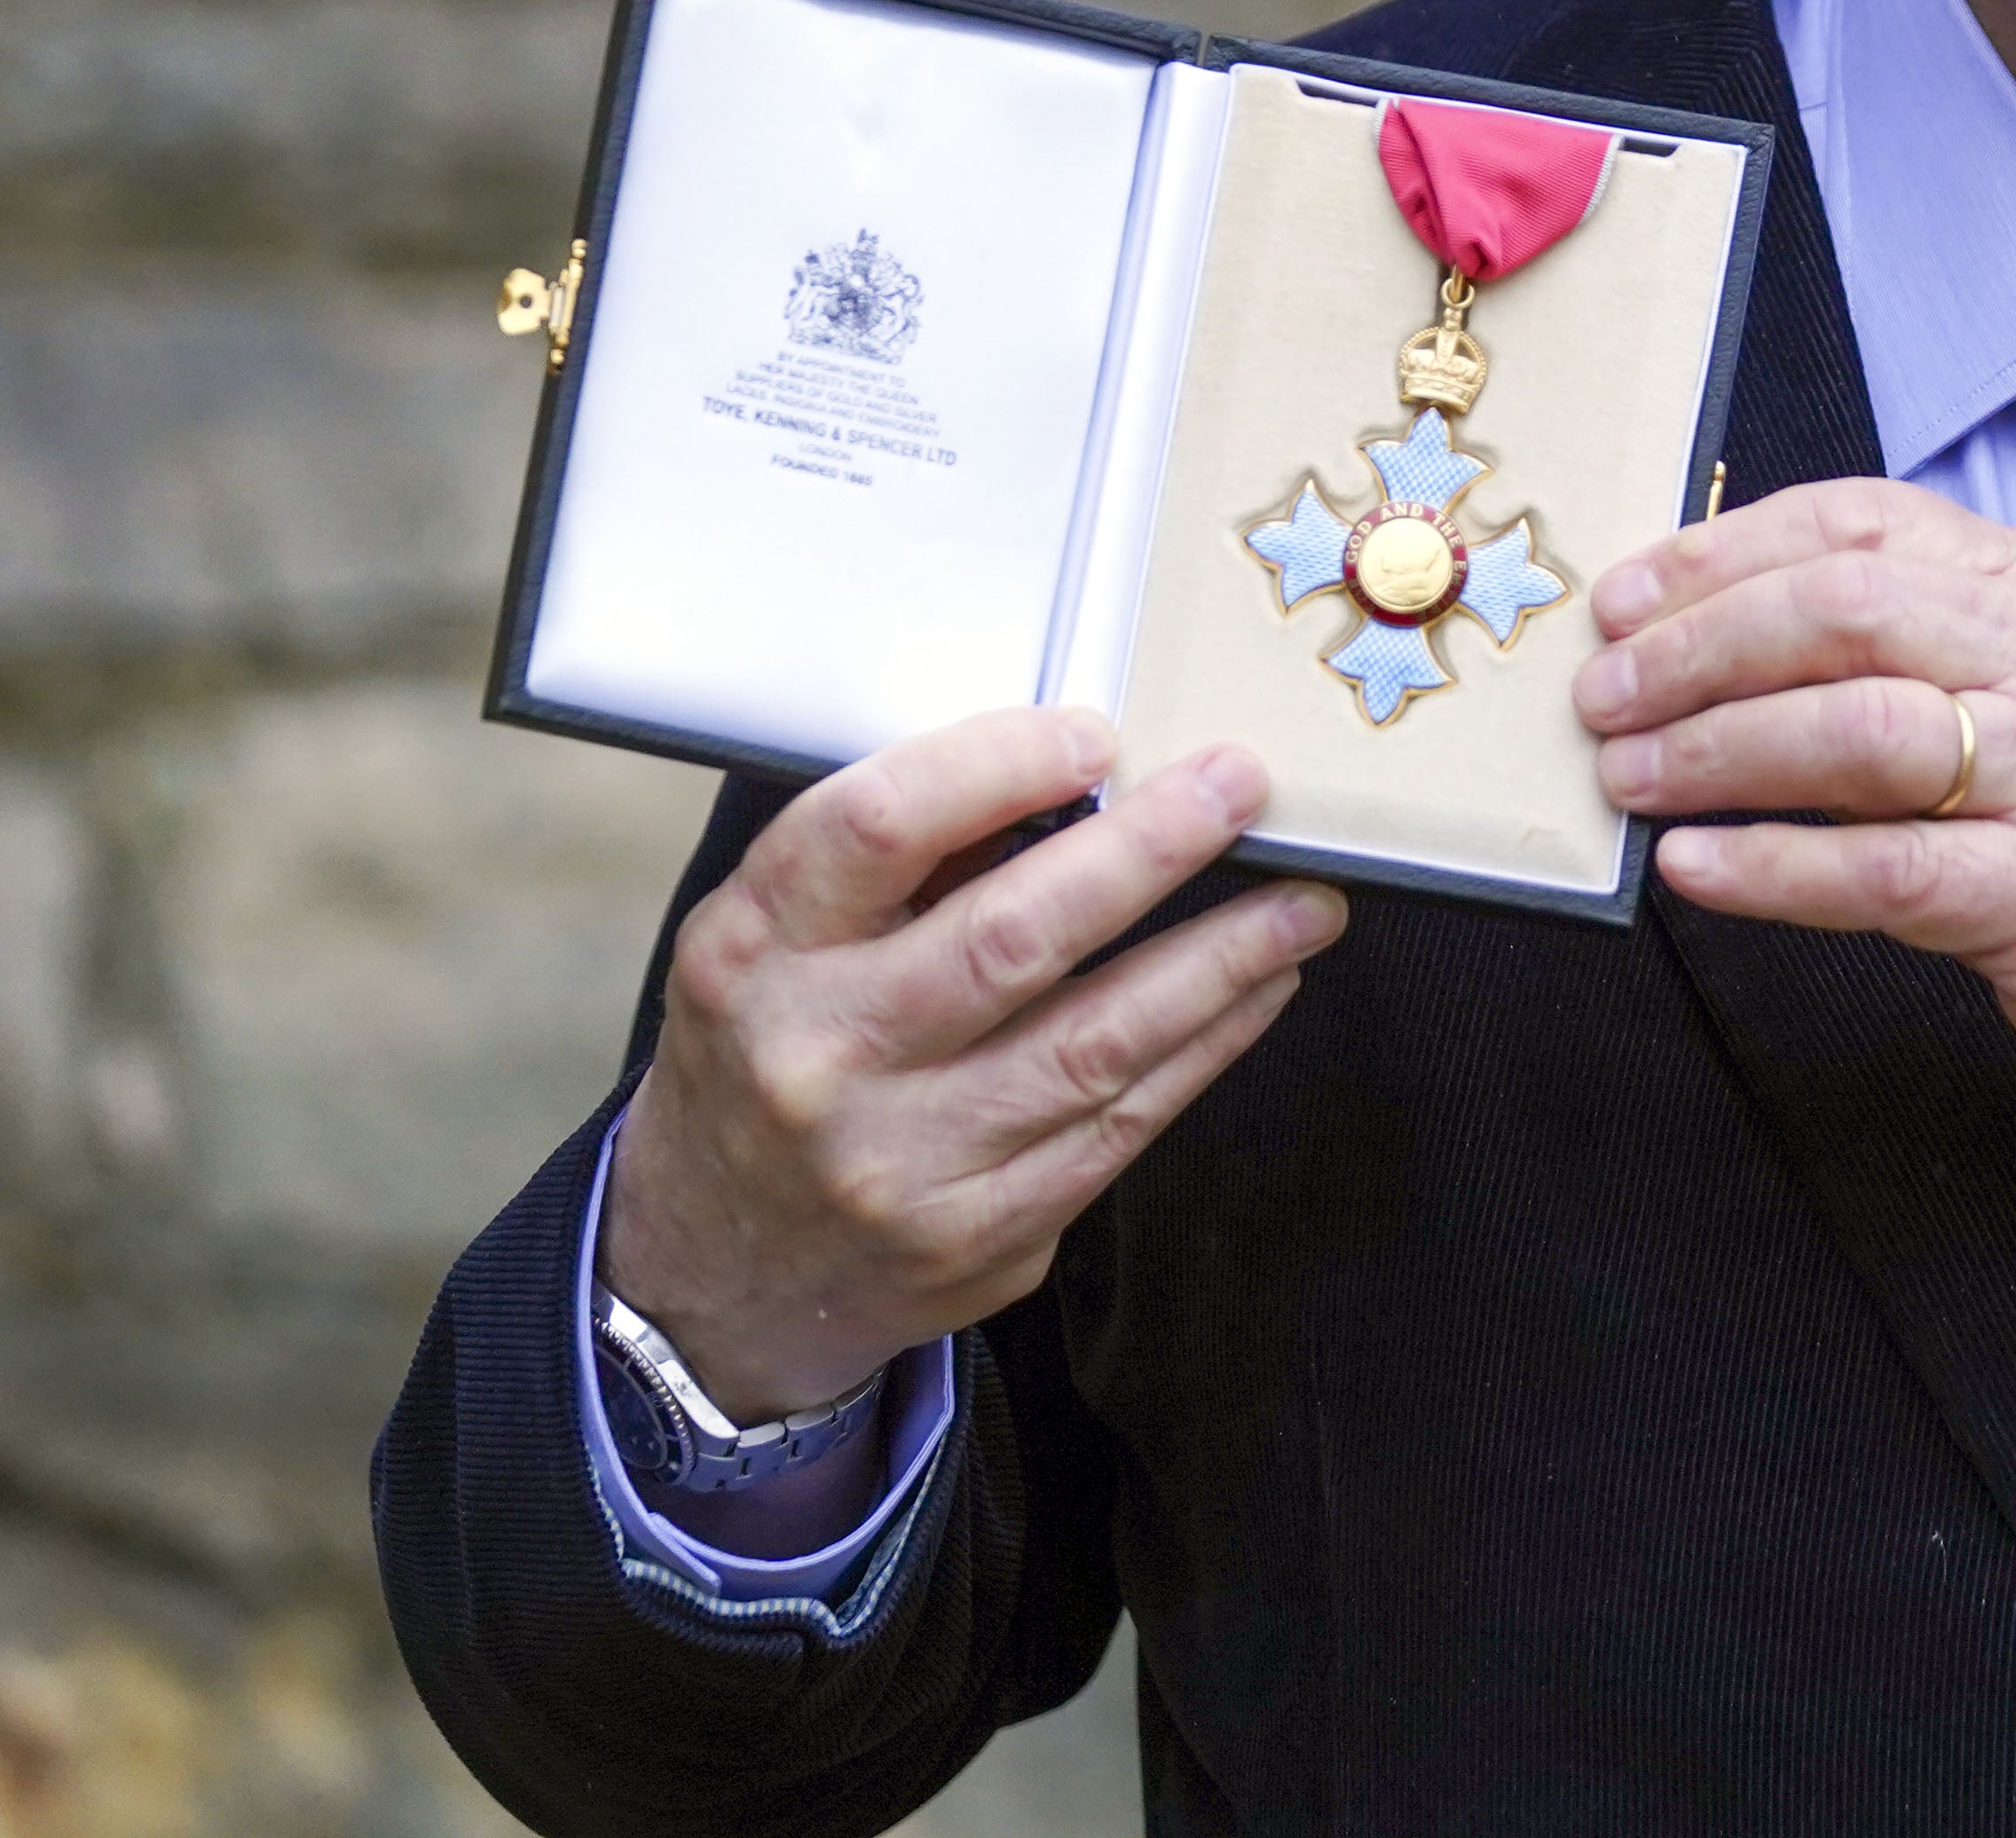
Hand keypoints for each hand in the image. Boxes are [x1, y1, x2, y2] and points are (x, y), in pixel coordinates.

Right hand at [600, 706, 1346, 1420]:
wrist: (713, 1280)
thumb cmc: (760, 1066)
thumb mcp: (769, 947)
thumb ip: (896, 866)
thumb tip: (1069, 777)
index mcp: (750, 955)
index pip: (874, 829)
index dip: (995, 766)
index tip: (1093, 735)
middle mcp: (820, 1059)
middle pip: (1009, 938)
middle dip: (1147, 851)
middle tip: (1238, 788)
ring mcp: (902, 1163)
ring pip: (1093, 1044)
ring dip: (1220, 960)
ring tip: (1303, 899)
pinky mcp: (979, 1239)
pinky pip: (1120, 1127)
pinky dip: (1206, 1047)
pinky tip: (1257, 990)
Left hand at [1576, 481, 2015, 1217]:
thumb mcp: (2004, 698)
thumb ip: (1882, 653)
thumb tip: (1690, 636)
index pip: (1859, 524)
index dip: (1723, 552)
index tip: (1626, 598)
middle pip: (1846, 611)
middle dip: (1700, 645)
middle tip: (1605, 693)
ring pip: (1858, 729)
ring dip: (1717, 749)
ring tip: (1630, 778)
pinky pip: (1882, 868)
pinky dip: (1770, 865)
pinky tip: (1696, 866)